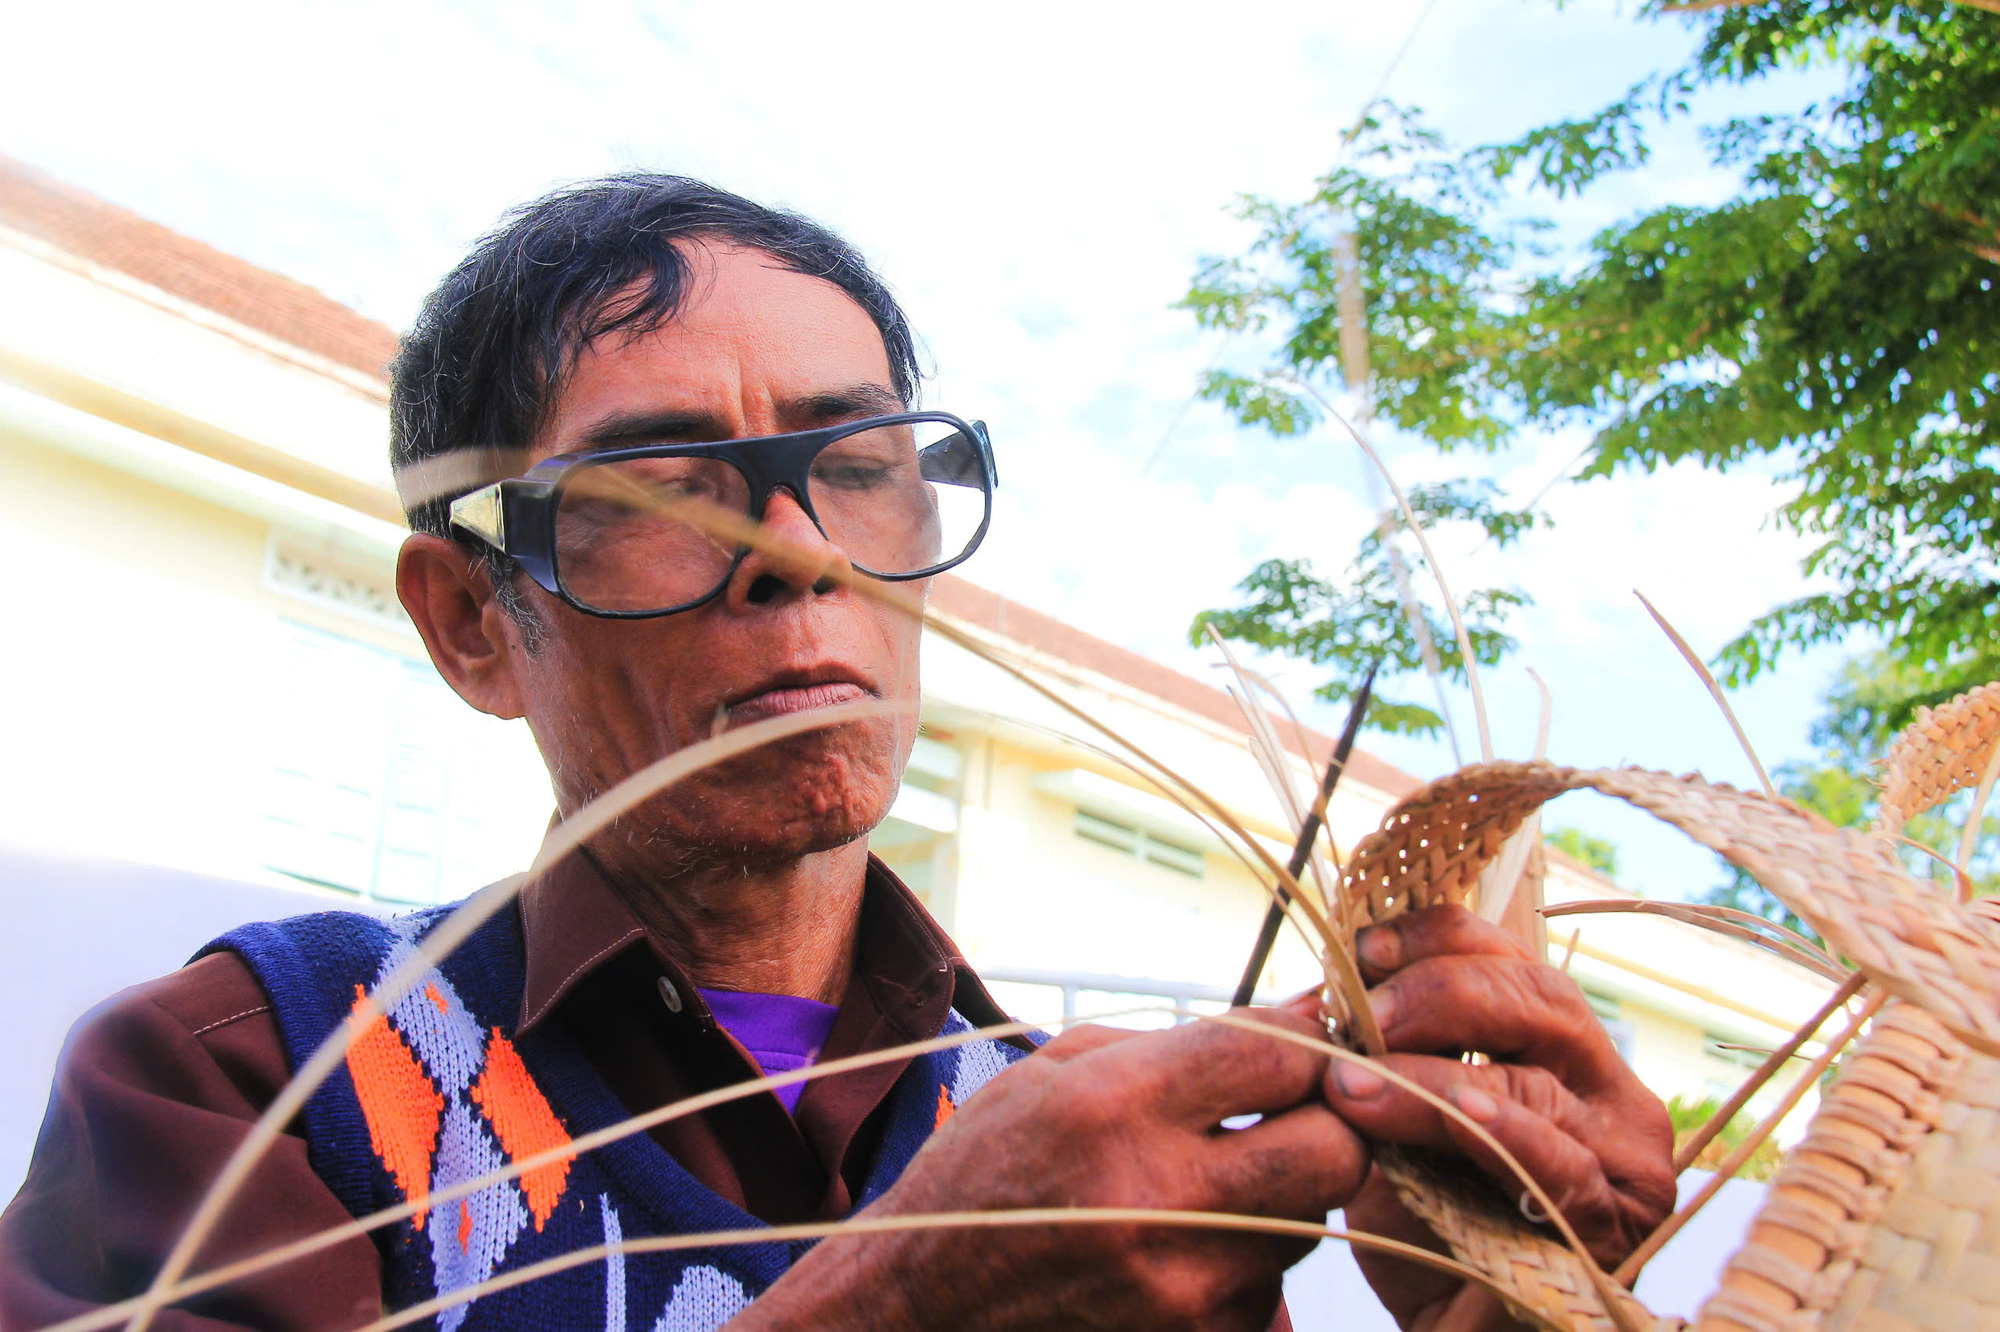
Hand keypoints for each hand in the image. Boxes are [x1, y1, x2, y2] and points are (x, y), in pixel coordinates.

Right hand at [742, 1005, 1369, 1330]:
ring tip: (1203, 1186)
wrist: (922, 1300)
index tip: (1297, 1048)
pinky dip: (1245, 1263)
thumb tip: (1307, 1012)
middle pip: (1335, 1153)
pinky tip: (1181, 1248)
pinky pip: (1270, 1291)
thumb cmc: (990, 1167)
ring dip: (1280, 1197)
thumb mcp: (1065, 1068)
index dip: (1307, 1045)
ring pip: (1310, 1225)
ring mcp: (1180, 1288)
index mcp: (1117, 1105)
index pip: (1285, 1058)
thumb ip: (1190, 1041)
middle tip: (1285, 1116)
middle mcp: (1157, 1200)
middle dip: (1327, 1125)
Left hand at [1324, 905, 1674, 1328]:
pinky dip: (1499, 1132)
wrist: (1451, 1330)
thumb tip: (1328, 984)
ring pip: (1533, 1083)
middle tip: (1355, 1016)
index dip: (1439, 938)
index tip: (1361, 948)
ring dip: (1431, 1076)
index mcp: (1563, 1049)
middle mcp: (1609, 1091)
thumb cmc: (1426, 1221)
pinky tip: (1455, 1116)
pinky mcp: (1613, 1225)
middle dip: (1435, 993)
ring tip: (1352, 1084)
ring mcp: (1624, 1158)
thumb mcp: (1396, 1116)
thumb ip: (1384, 1050)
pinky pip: (1557, 1164)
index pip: (1513, 958)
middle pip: (1538, 999)